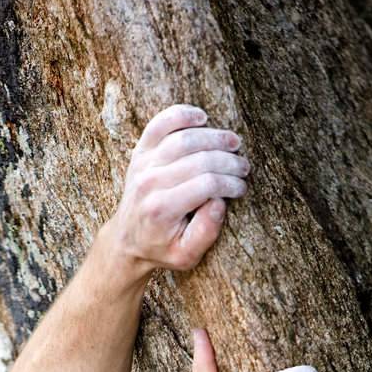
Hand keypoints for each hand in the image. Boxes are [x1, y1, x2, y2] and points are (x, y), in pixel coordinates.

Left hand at [108, 103, 249, 273]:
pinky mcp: (140, 151)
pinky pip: (160, 124)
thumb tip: (219, 202)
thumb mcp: (186, 256)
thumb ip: (205, 233)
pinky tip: (202, 117)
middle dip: (228, 161)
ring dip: (214, 137)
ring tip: (233, 143)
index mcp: (161, 209)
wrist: (127, 241)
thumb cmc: (161, 248)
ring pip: (184, 138)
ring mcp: (143, 164)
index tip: (241, 187)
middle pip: (198, 159)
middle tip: (244, 166)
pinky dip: (181, 115)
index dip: (229, 183)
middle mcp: (149, 183)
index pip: (206, 184)